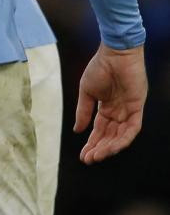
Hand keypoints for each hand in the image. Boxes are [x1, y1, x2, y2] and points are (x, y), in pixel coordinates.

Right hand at [74, 42, 146, 163]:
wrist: (115, 54)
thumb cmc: (99, 68)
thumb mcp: (86, 91)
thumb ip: (83, 111)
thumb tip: (77, 130)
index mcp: (105, 108)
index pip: (99, 131)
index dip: (91, 143)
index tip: (83, 155)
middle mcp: (118, 113)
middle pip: (109, 136)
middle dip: (99, 149)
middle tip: (88, 159)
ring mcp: (128, 111)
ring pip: (120, 136)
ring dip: (109, 147)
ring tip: (97, 155)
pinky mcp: (137, 108)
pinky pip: (132, 128)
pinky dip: (123, 139)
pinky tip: (112, 146)